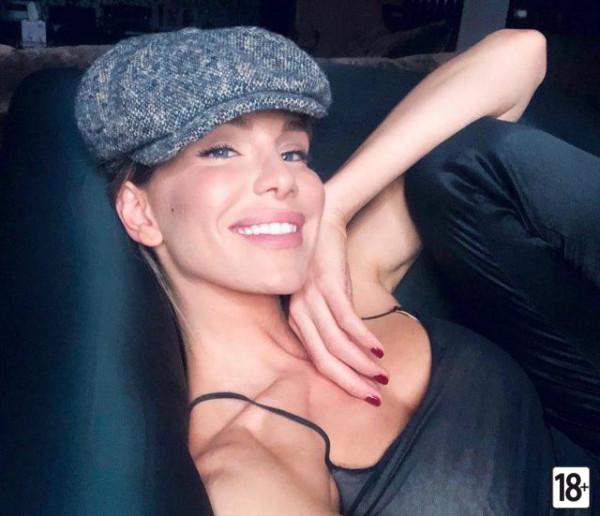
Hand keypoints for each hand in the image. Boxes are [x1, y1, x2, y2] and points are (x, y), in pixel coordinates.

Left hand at [287, 203, 389, 405]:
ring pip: (335, 343)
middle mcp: (300, 312)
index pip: (317, 360)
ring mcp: (312, 298)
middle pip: (323, 358)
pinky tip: (378, 350)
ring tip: (381, 377)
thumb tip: (353, 350)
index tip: (363, 395)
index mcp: (297, 319)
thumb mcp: (324, 297)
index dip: (341, 381)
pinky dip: (363, 338)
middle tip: (374, 399)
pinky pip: (346, 319)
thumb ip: (331, 323)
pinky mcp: (328, 283)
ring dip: (361, 364)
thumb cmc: (324, 264)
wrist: (321, 221)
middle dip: (350, 382)